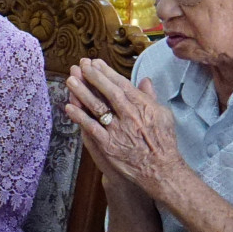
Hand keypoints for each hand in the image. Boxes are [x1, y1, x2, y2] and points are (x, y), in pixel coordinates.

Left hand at [64, 58, 185, 195]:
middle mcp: (129, 115)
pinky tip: (69, 107)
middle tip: (80, 65)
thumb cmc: (163, 141)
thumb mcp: (163, 115)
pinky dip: (79, 116)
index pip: (121, 84)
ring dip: (82, 93)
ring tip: (70, 80)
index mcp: (143, 106)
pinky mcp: (108, 144)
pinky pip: (90, 127)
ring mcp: (118, 130)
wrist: (160, 169)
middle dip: (93, 77)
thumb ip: (150, 97)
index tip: (95, 63)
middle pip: (108, 92)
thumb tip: (145, 80)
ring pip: (97, 107)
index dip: (106, 72)